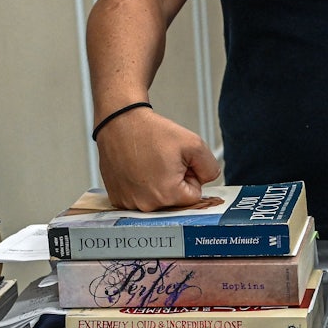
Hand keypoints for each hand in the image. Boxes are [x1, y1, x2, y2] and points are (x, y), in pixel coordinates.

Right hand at [95, 107, 220, 210]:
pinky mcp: (117, 198)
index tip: (177, 162)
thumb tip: (207, 181)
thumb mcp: (194, 143)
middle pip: (175, 200)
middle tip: (162, 161)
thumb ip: (210, 168)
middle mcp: (146, 205)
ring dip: (156, 185)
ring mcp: (128, 203)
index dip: (189, 176)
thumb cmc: (152, 131)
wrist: (120, 122)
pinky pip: (138, 198)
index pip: (194, 196)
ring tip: (147, 163)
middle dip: (174, 182)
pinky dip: (139, 186)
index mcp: (167, 194)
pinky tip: (135, 169)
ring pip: (157, 200)